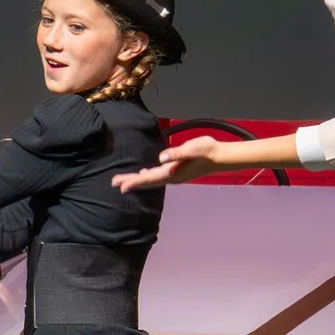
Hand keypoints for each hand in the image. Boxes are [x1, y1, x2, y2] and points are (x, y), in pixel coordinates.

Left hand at [114, 135, 230, 191]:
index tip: (120, 186)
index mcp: (172, 173)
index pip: (149, 179)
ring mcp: (174, 175)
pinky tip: (144, 173)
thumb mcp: (192, 149)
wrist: (220, 157)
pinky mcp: (177, 171)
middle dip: (131, 182)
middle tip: (114, 183)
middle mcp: (171, 177)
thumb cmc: (207, 151)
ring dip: (137, 180)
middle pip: (147, 181)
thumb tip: (161, 158)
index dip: (134, 182)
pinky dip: (148, 177)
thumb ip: (177, 153)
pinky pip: (157, 176)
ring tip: (124, 181)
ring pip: (151, 179)